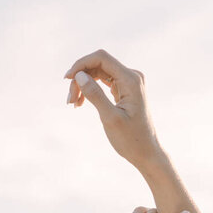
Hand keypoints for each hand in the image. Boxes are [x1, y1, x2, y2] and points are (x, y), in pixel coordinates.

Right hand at [64, 49, 164, 167]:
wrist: (146, 153)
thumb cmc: (131, 140)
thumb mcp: (110, 119)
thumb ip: (95, 95)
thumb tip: (79, 75)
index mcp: (131, 80)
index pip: (101, 58)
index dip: (81, 64)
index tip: (66, 79)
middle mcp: (132, 77)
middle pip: (98, 65)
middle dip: (80, 78)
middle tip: (69, 100)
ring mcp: (129, 83)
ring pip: (98, 73)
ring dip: (83, 85)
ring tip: (74, 104)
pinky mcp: (125, 90)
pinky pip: (103, 82)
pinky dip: (91, 89)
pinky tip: (81, 102)